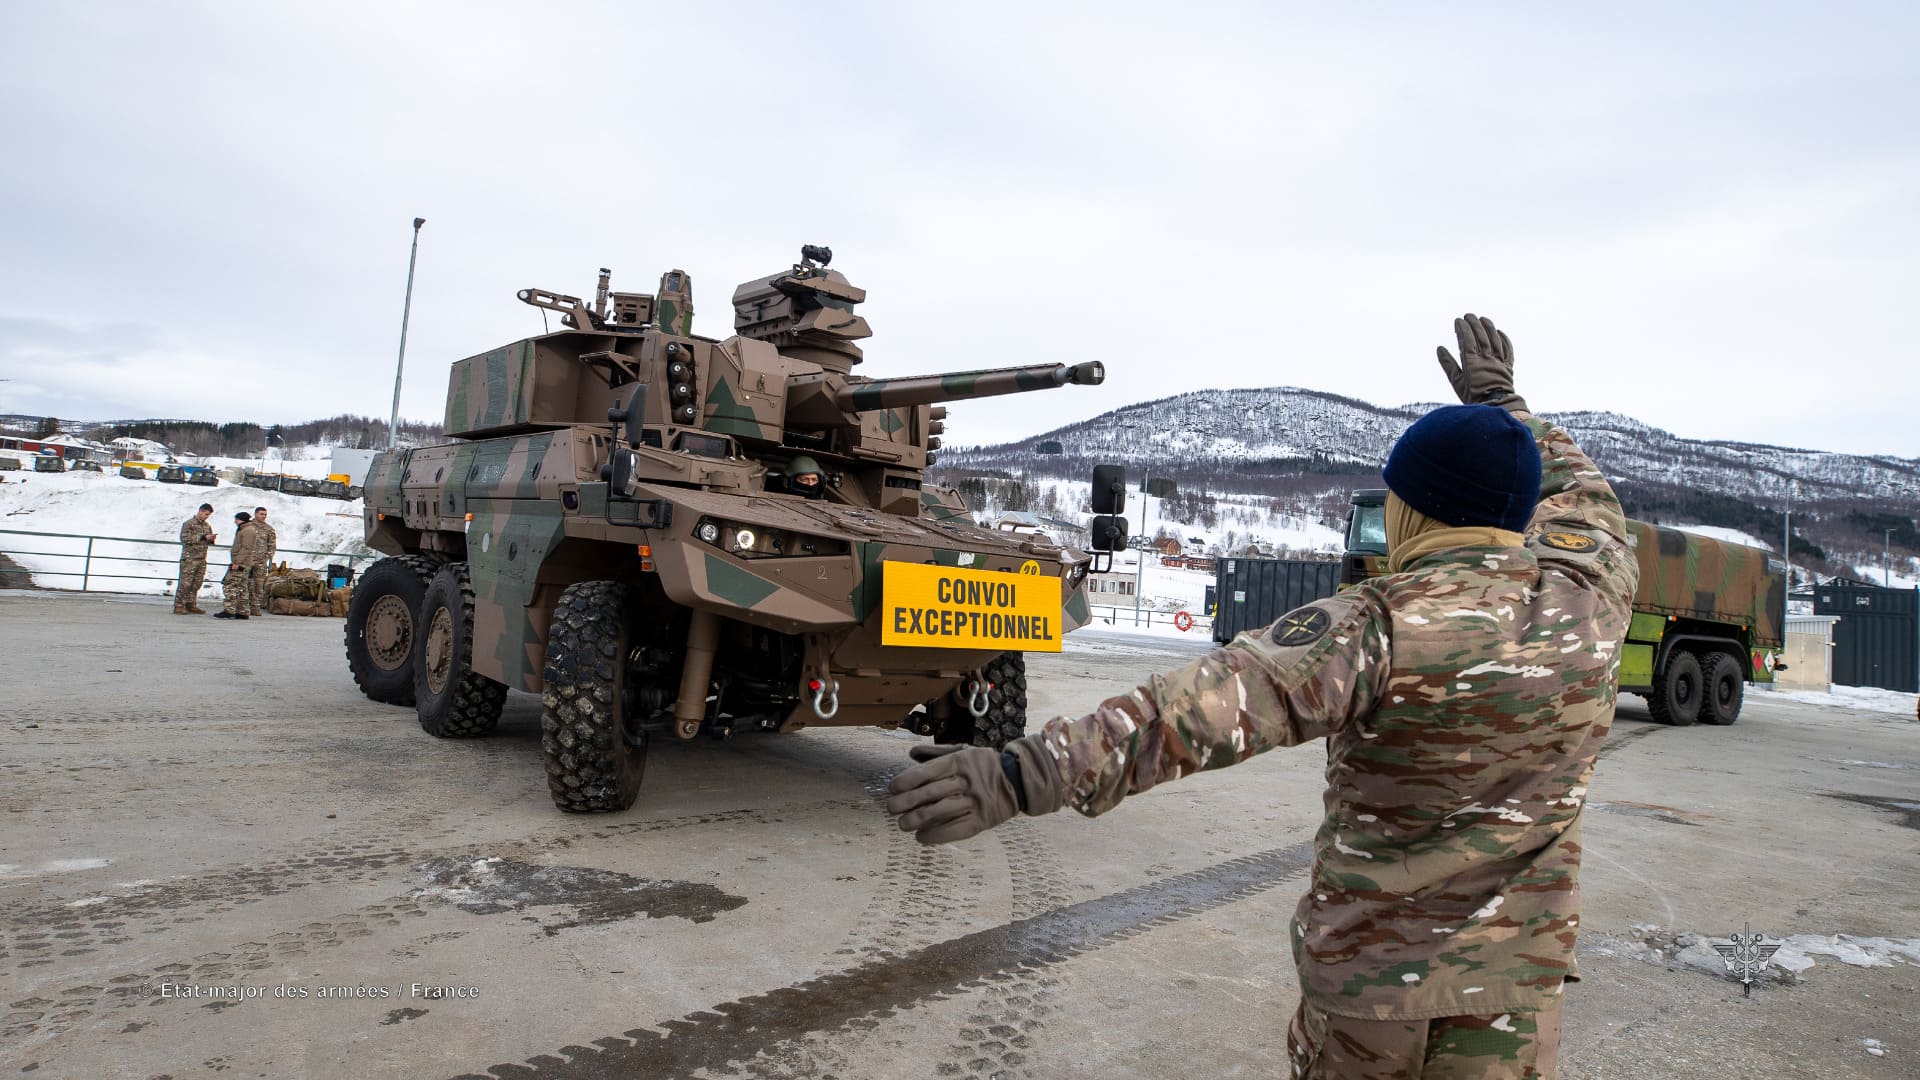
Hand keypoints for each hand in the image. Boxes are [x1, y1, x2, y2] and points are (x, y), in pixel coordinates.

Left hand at [885, 744, 1018, 844]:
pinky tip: (920, 837)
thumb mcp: (964, 751)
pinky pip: (954, 830)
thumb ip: (937, 753)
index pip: (929, 771)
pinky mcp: (980, 821)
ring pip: (939, 812)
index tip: (892, 788)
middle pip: (931, 792)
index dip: (908, 780)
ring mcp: (974, 802)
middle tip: (891, 808)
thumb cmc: (985, 766)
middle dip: (906, 801)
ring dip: (916, 820)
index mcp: (961, 762)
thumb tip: (911, 754)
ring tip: (902, 824)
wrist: (1018, 781)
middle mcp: (966, 781)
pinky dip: (935, 835)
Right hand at [1436, 313, 1527, 412]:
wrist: (1496, 406)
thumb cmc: (1473, 397)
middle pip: (1481, 336)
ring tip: (1483, 318)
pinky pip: (1507, 348)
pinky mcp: (1508, 366)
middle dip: (1474, 323)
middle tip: (1468, 315)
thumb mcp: (1457, 382)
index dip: (1463, 328)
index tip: (1458, 320)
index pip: (1467, 339)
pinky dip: (1504, 338)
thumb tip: (1440, 348)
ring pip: (1494, 339)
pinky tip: (1499, 332)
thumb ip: (1448, 364)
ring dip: (1488, 327)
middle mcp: (1486, 359)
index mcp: (1472, 362)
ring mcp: (1499, 361)